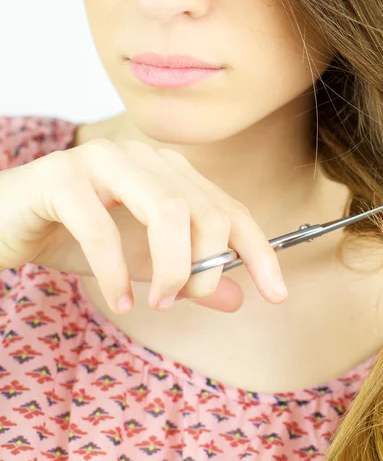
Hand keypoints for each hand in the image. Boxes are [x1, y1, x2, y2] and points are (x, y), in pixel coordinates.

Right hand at [0, 138, 287, 313]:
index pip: (230, 210)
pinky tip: (120, 300)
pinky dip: (116, 272)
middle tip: (186, 300)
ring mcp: (102, 162)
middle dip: (206, 267)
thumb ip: (190, 277)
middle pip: (205, 211)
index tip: (277, 293)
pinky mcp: (60, 178)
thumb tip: (239, 297)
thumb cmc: (76, 237)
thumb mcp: (144, 264)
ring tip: (158, 302)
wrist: (6, 222)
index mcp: (170, 173)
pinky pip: (101, 229)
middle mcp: (144, 159)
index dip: (260, 252)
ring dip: (170, 268)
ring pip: (164, 211)